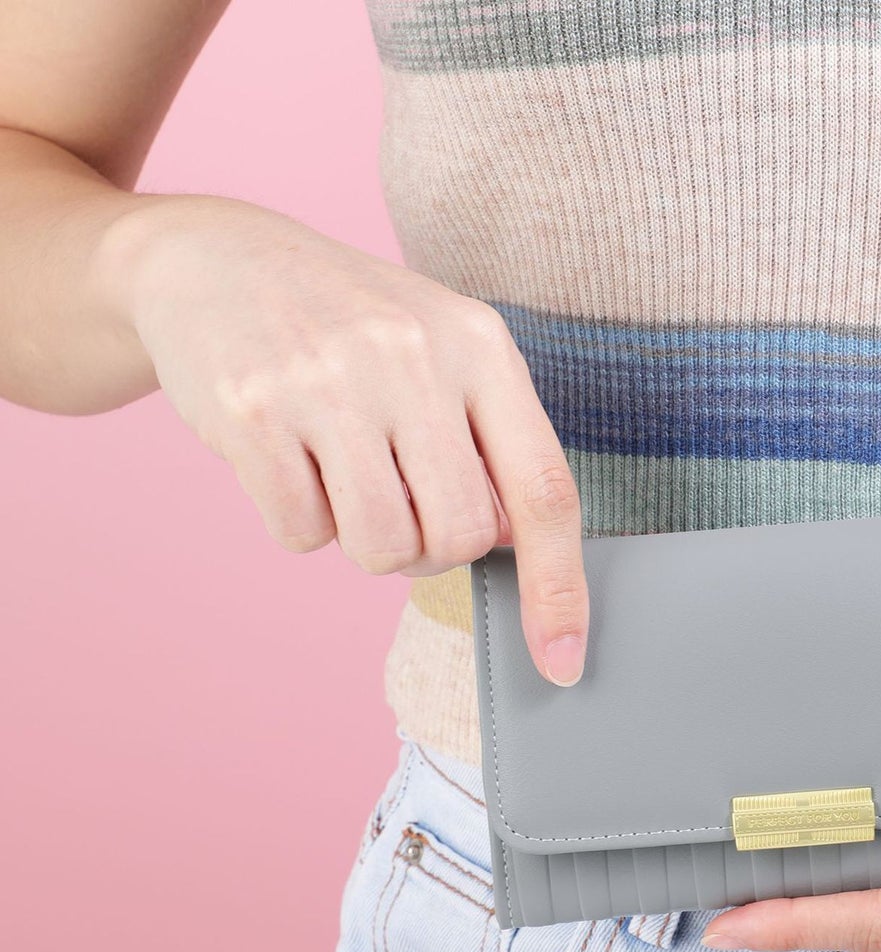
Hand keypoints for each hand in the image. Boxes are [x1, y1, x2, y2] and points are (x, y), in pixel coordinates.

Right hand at [95, 195, 586, 684]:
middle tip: (400, 502)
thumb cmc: (352, 330)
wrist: (216, 259)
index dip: (558, 587)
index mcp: (480, 346)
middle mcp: (413, 355)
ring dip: (365, 540)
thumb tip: (520, 549)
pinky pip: (302, 535)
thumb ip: (492, 443)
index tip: (561, 661)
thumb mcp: (443, 354)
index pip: (545, 490)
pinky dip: (300, 521)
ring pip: (382, 548)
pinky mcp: (251, 410)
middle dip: (433, 548)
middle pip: (460, 537)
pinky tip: (287, 457)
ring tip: (342, 474)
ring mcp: (327, 380)